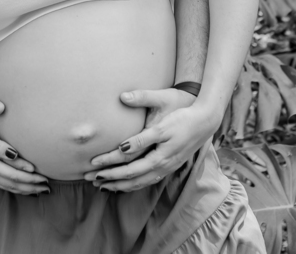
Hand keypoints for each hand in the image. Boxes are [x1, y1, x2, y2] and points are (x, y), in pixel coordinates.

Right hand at [0, 114, 49, 194]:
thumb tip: (14, 155)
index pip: (13, 174)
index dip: (30, 178)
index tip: (45, 179)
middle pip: (10, 182)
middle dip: (29, 186)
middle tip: (47, 188)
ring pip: (3, 184)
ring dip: (20, 188)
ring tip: (36, 190)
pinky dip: (8, 185)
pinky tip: (13, 185)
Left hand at [85, 88, 218, 190]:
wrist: (205, 120)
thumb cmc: (183, 112)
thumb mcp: (163, 109)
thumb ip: (142, 113)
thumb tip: (122, 111)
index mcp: (159, 149)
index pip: (129, 160)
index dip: (110, 162)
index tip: (94, 162)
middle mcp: (162, 162)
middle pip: (132, 175)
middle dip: (110, 178)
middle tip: (90, 178)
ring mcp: (167, 166)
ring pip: (140, 181)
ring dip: (120, 185)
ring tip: (102, 186)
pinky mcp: (169, 166)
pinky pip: (147, 180)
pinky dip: (133, 185)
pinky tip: (123, 185)